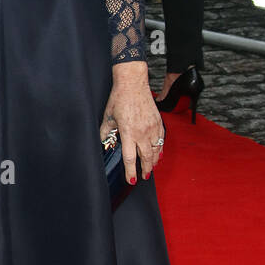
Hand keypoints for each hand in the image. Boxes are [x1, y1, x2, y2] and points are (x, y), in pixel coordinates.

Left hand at [100, 62, 164, 183]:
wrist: (133, 83)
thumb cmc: (119, 98)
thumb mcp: (108, 117)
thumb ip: (105, 132)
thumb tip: (103, 143)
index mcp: (128, 132)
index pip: (130, 158)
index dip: (131, 171)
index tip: (132, 180)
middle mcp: (142, 132)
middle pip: (146, 157)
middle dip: (145, 169)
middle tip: (143, 177)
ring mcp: (152, 127)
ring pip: (156, 150)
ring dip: (154, 161)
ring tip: (151, 168)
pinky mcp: (158, 122)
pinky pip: (161, 140)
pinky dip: (160, 149)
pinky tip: (158, 154)